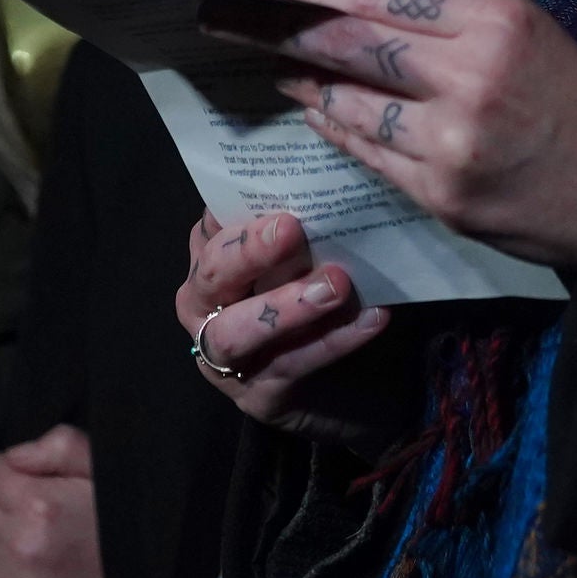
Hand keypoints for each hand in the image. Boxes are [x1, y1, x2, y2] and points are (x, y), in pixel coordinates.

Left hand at [0, 425, 115, 577]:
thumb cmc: (138, 536)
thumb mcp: (110, 473)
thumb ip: (60, 447)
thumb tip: (17, 455)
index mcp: (41, 508)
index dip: (12, 473)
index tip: (31, 482)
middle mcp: (21, 553)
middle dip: (3, 507)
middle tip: (39, 516)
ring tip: (39, 548)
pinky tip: (29, 577)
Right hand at [173, 211, 391, 445]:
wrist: (351, 386)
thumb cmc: (319, 298)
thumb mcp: (309, 255)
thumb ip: (305, 226)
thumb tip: (333, 181)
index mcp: (212, 256)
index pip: (214, 221)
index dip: (240, 205)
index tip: (278, 189)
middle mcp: (205, 304)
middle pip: (212, 273)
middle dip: (249, 250)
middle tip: (292, 229)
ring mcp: (225, 355)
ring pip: (236, 330)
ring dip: (286, 305)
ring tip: (337, 284)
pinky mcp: (258, 396)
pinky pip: (290, 365)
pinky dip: (332, 340)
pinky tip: (371, 318)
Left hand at [234, 0, 576, 272]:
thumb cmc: (571, 90)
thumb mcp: (519, 24)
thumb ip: (441, 15)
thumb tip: (350, 2)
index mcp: (494, 16)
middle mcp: (471, 74)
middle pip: (351, 43)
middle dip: (280, 29)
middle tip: (228, 18)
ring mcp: (453, 141)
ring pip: (349, 104)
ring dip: (304, 84)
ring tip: (275, 66)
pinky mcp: (444, 193)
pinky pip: (368, 156)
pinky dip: (337, 131)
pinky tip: (318, 113)